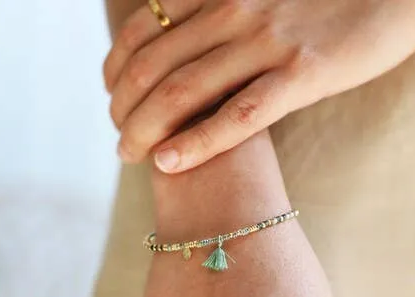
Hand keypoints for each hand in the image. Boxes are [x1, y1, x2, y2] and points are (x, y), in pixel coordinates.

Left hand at [104, 0, 414, 171]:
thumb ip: (228, 9)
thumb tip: (197, 42)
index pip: (146, 27)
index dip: (117, 64)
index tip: (111, 94)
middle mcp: (237, 10)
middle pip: (155, 64)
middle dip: (124, 105)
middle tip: (116, 136)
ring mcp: (268, 42)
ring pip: (185, 91)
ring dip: (145, 127)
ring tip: (126, 154)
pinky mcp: (303, 75)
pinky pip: (239, 116)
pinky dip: (198, 142)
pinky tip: (167, 163)